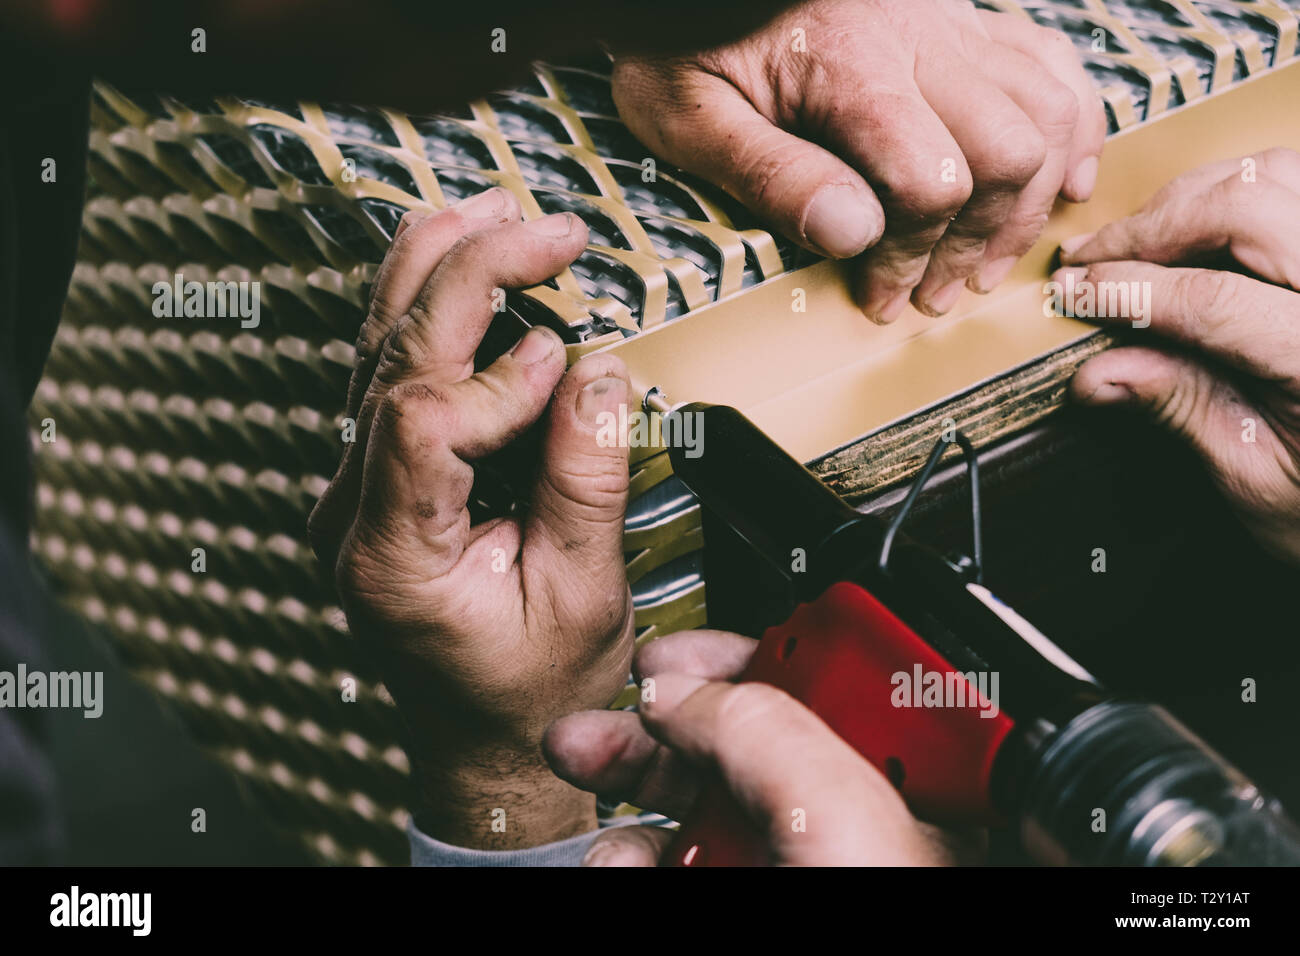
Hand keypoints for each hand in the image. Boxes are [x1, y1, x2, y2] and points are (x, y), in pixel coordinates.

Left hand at [307, 187, 636, 848]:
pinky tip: (455, 259)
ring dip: (433, 269)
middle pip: (389, 360)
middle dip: (470, 277)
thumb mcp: (581, 597)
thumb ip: (584, 482)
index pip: (418, 422)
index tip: (565, 363)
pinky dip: (425, 307)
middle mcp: (350, 513)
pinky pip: (386, 372)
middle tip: (547, 231)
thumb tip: (596, 372)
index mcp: (391, 557)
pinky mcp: (375, 475)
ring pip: (373, 349)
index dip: (494, 378)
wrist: (485, 739)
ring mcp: (351, 490)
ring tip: (494, 214)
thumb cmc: (532, 689)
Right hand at [544, 630, 982, 864]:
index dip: (734, 657)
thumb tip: (683, 692)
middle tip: (593, 729)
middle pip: (739, 751)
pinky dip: (635, 866)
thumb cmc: (896, 920)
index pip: (820, 688)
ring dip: (632, 818)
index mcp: (902, 791)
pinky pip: (681, 871)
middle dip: (654, 733)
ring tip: (600, 824)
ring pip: (696, 826)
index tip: (666, 657)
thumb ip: (763, 733)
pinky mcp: (747, 902)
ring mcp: (794, 879)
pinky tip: (620, 869)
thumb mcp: (839, 828)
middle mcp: (850, 836)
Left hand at [611, 0, 1105, 321]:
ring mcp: (950, 22)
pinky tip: (1065, 178)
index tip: (882, 296)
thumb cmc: (684, 46)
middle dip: (981, 241)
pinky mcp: (962, 19)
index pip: (931, 181)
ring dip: (1032, 199)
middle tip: (934, 293)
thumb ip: (773, 176)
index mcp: (851, 67)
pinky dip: (1073, 127)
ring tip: (987, 259)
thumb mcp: (692, 119)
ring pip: (1046, 111)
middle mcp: (918, 36)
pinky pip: (1049, 63)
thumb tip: (854, 235)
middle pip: (1011, 150)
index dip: (914, 256)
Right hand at [1059, 148, 1299, 563]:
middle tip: (1092, 262)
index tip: (1073, 295)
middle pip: (1246, 207)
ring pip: (1277, 174)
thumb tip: (1096, 372)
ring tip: (1141, 241)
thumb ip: (1181, 410)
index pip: (1213, 299)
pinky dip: (1241, 191)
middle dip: (1152, 227)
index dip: (1130, 290)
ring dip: (1196, 198)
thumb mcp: (1255, 480)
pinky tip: (1201, 228)